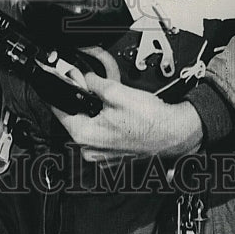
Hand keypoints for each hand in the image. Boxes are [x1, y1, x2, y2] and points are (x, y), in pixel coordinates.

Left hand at [51, 73, 203, 163]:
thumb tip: (83, 78)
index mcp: (85, 136)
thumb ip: (93, 82)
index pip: (59, 110)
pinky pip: (101, 134)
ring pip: (88, 125)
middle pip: (74, 117)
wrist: (176, 134)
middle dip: (83, 100)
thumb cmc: (151, 120)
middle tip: (95, 89)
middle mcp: (90, 150)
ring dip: (95, 112)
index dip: (61, 91)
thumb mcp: (116, 91)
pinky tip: (119, 117)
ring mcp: (101, 155)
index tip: (63, 81)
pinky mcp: (112, 155)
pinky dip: (106, 123)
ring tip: (113, 105)